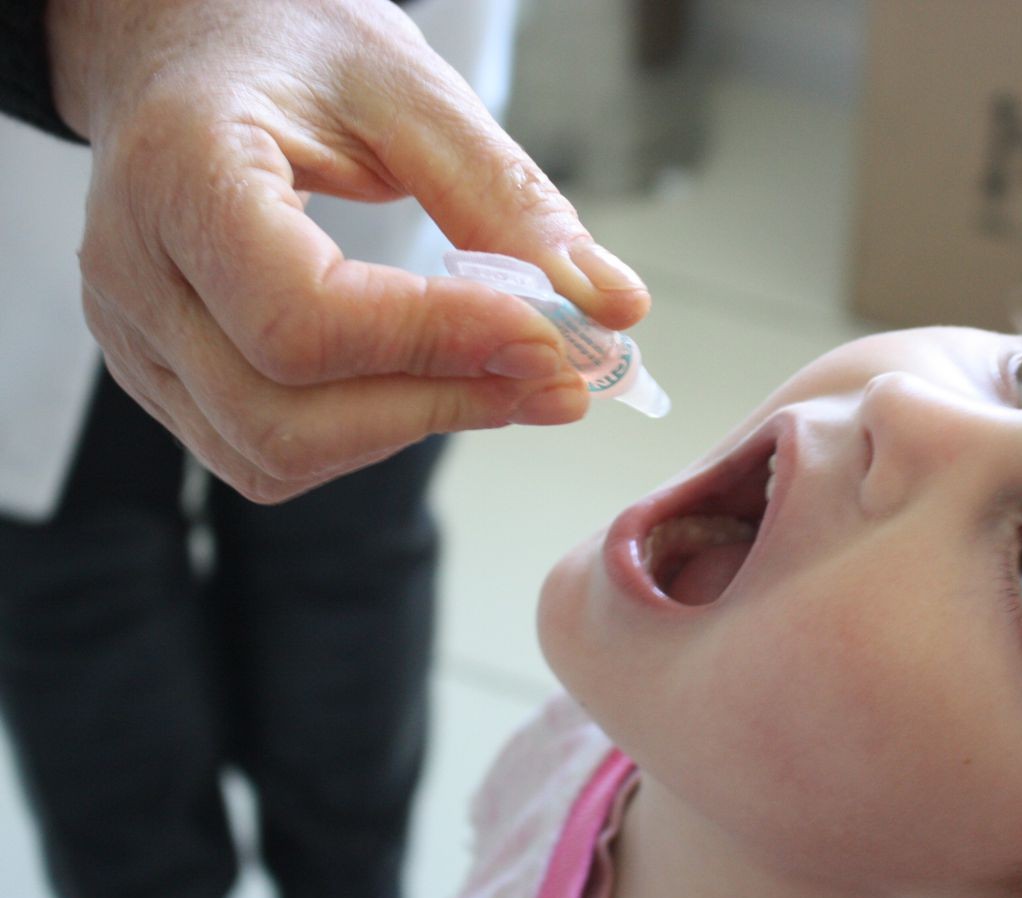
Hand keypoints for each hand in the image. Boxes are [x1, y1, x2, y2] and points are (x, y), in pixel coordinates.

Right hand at [46, 0, 650, 501]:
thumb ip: (508, 199)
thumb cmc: (290, 49)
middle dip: (438, 407)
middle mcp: (134, 272)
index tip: (547, 337)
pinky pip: (263, 452)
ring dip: (409, 431)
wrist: (187, 48)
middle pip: (282, 413)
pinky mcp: (165, 375)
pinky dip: (365, 437)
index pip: (302, 316)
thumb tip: (615, 309)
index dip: (435, 344)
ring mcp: (136, 337)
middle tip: (555, 378)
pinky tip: (430, 384)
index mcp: (180, 173)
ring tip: (504, 377)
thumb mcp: (409, 90)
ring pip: (272, 453)